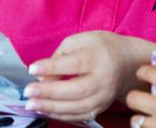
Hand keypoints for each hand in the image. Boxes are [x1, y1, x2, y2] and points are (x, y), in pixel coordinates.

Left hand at [23, 31, 138, 121]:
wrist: (127, 62)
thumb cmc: (99, 48)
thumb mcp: (80, 40)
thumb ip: (60, 55)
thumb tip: (43, 77)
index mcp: (97, 57)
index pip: (74, 64)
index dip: (52, 68)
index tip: (32, 69)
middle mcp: (103, 78)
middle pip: (77, 89)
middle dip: (50, 93)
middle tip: (28, 92)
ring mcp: (104, 96)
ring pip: (78, 107)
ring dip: (52, 108)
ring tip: (32, 105)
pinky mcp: (101, 107)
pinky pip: (81, 116)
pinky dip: (62, 116)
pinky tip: (46, 111)